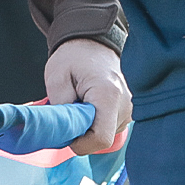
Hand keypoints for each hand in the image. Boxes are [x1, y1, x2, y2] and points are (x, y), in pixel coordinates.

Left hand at [45, 37, 132, 154]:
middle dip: (82, 133)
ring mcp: (128, 109)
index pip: (100, 139)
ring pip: (105, 134)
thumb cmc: (74, 56)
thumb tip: (65, 132)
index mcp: (108, 95)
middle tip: (70, 111)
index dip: (80, 142)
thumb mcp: (56, 77)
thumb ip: (61, 108)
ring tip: (79, 103)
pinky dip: (95, 122)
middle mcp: (125, 105)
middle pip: (103, 139)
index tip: (67, 129)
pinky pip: (108, 127)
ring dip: (88, 127)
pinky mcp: (126, 111)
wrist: (92, 41)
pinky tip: (88, 105)